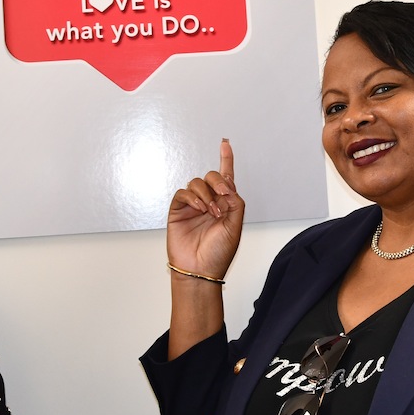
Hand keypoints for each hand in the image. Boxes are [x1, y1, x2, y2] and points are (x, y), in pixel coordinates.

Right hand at [166, 139, 244, 280]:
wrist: (199, 270)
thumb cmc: (218, 254)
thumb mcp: (235, 226)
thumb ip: (235, 202)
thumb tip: (227, 186)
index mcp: (225, 205)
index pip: (226, 178)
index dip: (226, 159)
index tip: (225, 143)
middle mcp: (209, 202)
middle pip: (212, 176)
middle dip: (218, 182)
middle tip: (223, 197)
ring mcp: (193, 206)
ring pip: (197, 182)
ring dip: (206, 194)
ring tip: (211, 212)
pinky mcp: (178, 210)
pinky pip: (183, 193)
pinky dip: (192, 197)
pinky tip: (199, 208)